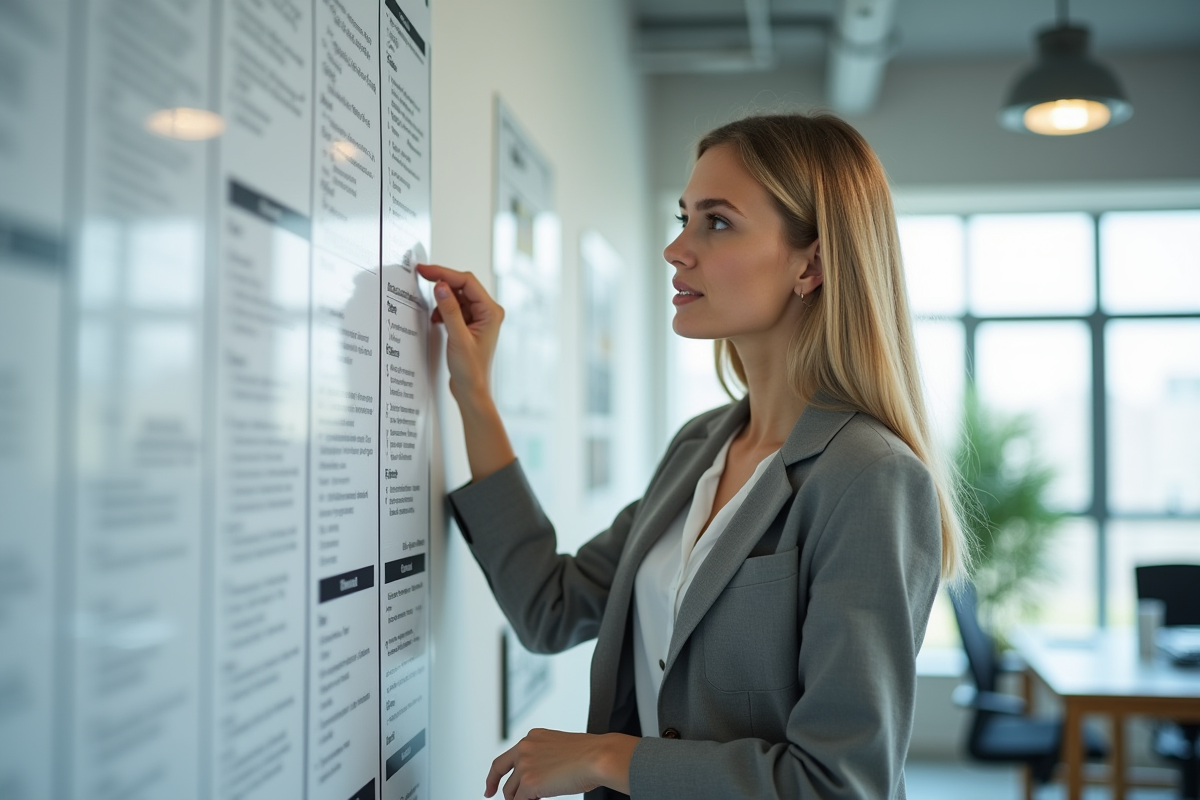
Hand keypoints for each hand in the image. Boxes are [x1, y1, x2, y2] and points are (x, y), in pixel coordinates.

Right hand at [416, 263, 503, 406]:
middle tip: (421, 276)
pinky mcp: (469, 324)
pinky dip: (443, 310)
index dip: (445, 273)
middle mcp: (488, 312)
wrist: (471, 390)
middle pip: (463, 286)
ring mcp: (479, 318)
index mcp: (491, 312)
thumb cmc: (471, 370)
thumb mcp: (457, 337)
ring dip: (442, 301)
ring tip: (435, 316)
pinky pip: (454, 307)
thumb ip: (449, 310)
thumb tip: (441, 286)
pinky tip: (438, 321)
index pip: (468, 282)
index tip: (426, 270)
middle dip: (442, 284)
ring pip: (457, 296)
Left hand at [485, 729, 637, 799]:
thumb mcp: (560, 747)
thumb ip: (543, 757)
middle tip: (497, 797)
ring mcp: (525, 765)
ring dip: (518, 799)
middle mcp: (525, 747)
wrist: (598, 757)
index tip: (490, 787)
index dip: (494, 774)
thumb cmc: (590, 753)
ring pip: (510, 791)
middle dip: (498, 788)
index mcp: (533, 737)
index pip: (507, 757)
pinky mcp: (529, 783)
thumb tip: (539, 778)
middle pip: (500, 772)